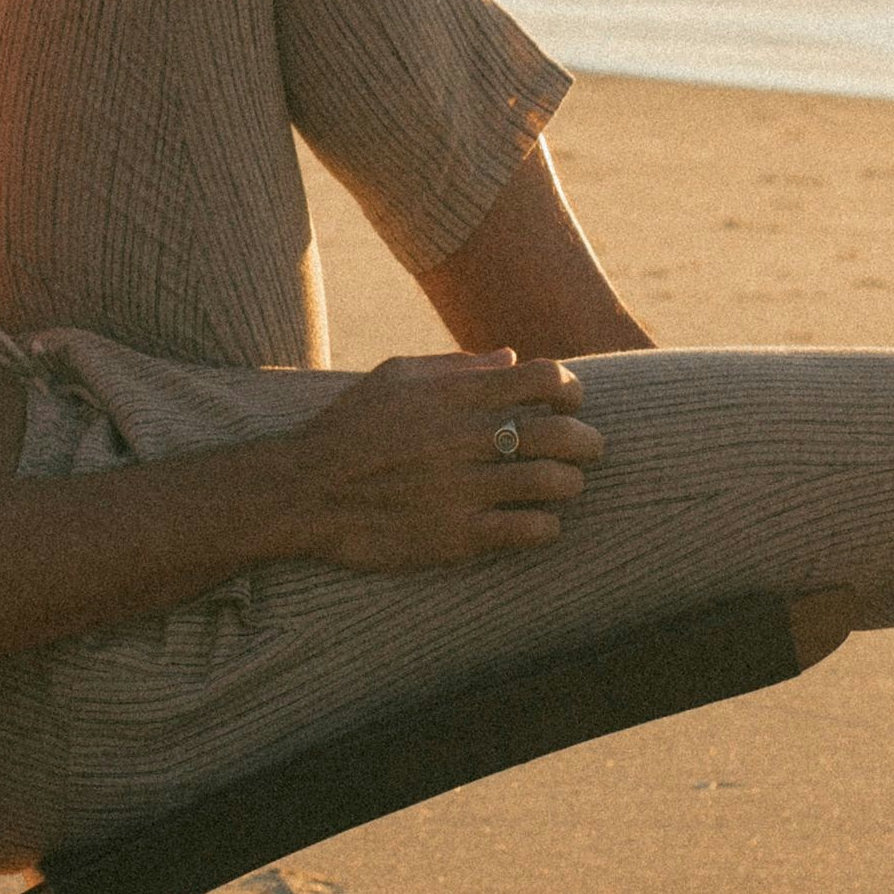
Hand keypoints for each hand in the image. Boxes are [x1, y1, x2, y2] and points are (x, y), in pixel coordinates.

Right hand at [293, 350, 598, 573]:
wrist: (303, 492)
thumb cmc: (348, 429)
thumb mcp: (393, 378)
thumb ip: (456, 367)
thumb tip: (510, 357)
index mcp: (453, 396)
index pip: (542, 379)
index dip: (570, 389)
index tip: (571, 402)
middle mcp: (465, 439)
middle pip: (561, 433)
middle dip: (588, 441)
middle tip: (590, 449)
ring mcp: (464, 489)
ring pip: (554, 483)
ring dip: (571, 483)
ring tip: (566, 486)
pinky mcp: (457, 536)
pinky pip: (529, 530)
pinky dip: (547, 526)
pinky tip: (540, 524)